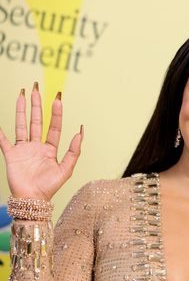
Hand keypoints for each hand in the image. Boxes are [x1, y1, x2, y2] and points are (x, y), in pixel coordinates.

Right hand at [0, 82, 82, 200]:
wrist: (33, 200)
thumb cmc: (50, 187)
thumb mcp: (66, 169)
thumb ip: (74, 150)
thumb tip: (81, 131)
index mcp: (51, 149)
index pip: (54, 126)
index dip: (56, 113)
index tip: (58, 99)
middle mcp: (37, 146)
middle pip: (37, 121)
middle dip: (37, 105)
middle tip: (36, 88)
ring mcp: (23, 149)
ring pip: (22, 125)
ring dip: (21, 110)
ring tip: (22, 94)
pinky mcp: (11, 155)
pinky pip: (4, 140)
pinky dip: (0, 132)